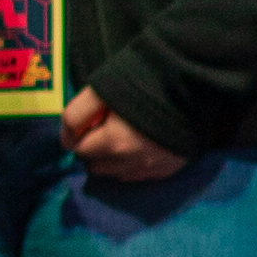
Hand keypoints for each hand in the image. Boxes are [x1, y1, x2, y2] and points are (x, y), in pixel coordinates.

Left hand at [59, 91, 186, 182]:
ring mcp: (153, 168)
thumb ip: (75, 115)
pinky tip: (139, 145)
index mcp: (114, 143)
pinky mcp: (170, 168)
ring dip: (112, 160)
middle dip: (94, 150)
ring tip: (120, 136)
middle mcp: (133, 163)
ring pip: (117, 174)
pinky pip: (139, 175)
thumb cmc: (141, 81)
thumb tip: (66, 140)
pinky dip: (132, 165)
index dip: (79, 135)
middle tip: (103, 127)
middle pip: (97, 167)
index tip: (88, 122)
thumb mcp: (99, 90)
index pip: (80, 151)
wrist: (190, 82)